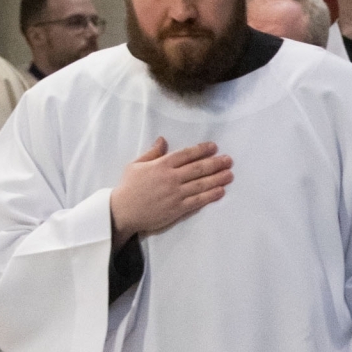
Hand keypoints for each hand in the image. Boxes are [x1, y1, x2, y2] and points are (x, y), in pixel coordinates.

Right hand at [109, 138, 232, 248]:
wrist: (122, 212)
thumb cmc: (128, 187)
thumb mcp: (135, 165)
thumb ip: (152, 153)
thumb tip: (163, 140)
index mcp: (161, 165)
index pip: (186, 154)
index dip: (202, 150)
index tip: (214, 147)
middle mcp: (171, 178)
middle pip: (198, 168)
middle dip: (215, 163)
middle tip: (229, 160)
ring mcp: (175, 194)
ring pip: (201, 184)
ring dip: (217, 178)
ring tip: (230, 174)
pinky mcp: (177, 209)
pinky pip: (197, 201)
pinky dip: (210, 195)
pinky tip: (220, 191)